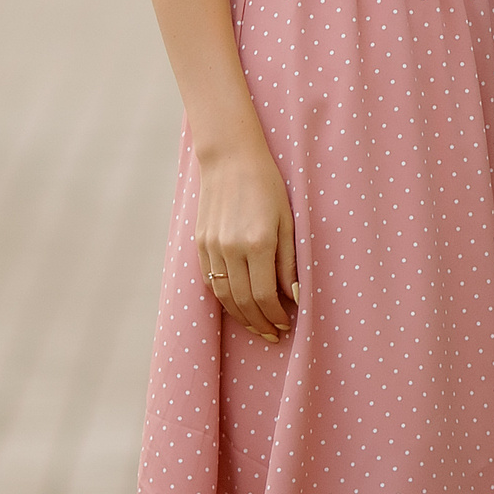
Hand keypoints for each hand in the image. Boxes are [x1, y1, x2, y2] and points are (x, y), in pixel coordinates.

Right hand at [195, 140, 296, 345]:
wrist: (230, 159)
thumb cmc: (267, 185)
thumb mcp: (287, 220)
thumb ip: (289, 261)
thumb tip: (293, 296)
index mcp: (257, 242)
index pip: (264, 295)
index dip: (275, 314)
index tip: (286, 324)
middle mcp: (231, 248)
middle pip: (243, 301)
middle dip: (260, 322)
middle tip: (273, 334)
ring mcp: (212, 247)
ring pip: (224, 295)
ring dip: (241, 316)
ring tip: (257, 326)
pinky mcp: (200, 243)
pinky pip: (210, 281)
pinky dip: (224, 298)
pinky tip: (237, 305)